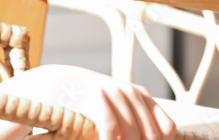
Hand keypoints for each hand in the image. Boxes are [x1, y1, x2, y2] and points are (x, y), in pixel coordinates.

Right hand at [0, 65, 176, 139]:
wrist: (51, 84)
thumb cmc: (84, 103)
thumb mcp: (115, 109)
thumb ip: (134, 124)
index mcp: (140, 96)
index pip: (166, 129)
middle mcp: (131, 93)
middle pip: (151, 136)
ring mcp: (114, 94)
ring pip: (132, 136)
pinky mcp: (96, 98)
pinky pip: (111, 131)